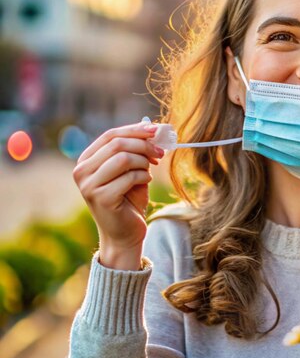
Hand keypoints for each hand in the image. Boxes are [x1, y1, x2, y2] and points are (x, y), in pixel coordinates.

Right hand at [72, 122, 164, 264]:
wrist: (125, 233)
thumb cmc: (129, 199)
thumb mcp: (132, 169)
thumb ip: (136, 149)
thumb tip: (150, 124)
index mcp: (86, 160)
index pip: (110, 135)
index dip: (136, 130)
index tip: (156, 130)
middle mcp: (81, 171)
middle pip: (117, 143)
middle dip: (144, 145)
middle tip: (160, 153)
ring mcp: (89, 186)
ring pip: (123, 158)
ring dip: (144, 162)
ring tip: (149, 170)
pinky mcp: (102, 198)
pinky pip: (130, 177)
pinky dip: (144, 176)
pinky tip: (145, 183)